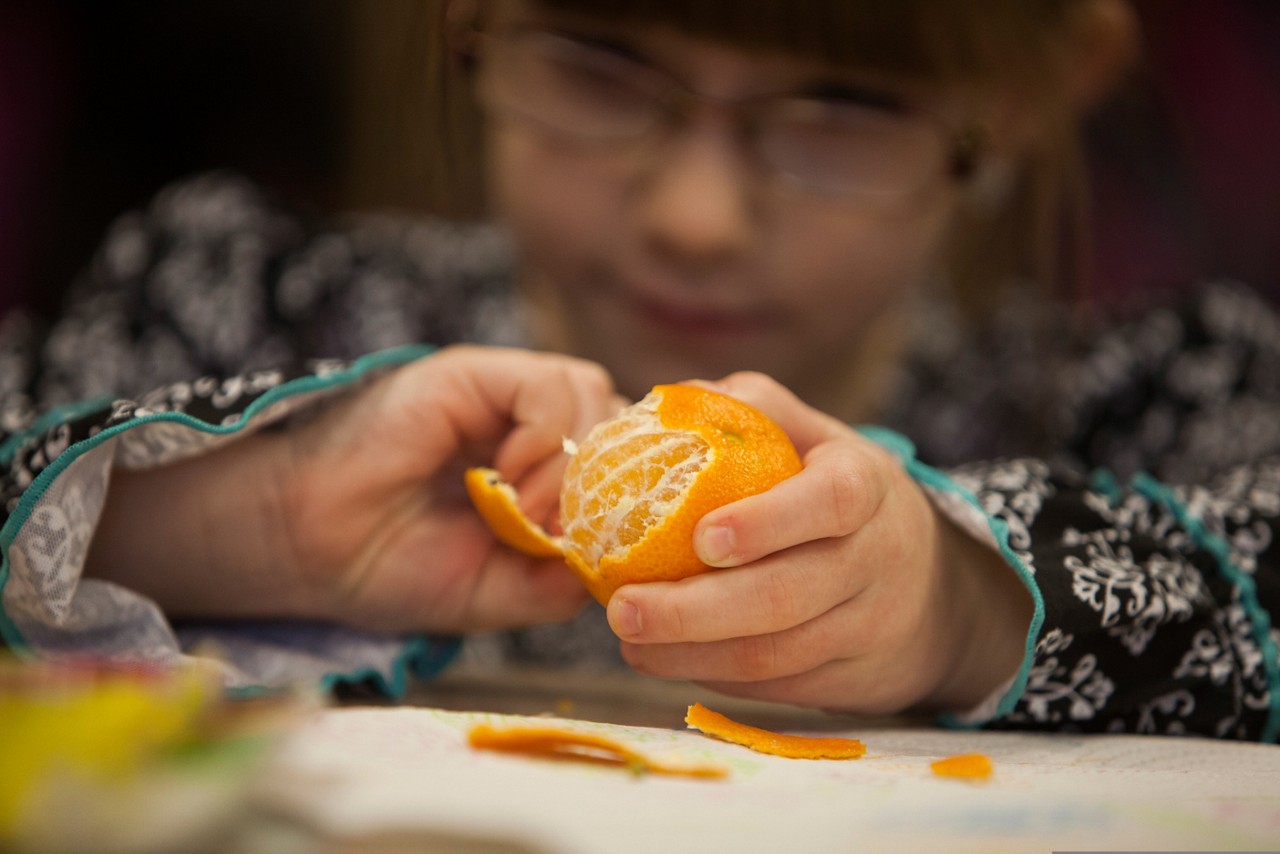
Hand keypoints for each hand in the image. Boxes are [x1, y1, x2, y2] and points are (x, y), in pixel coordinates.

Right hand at [87, 345, 620, 633]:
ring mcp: (502, 394)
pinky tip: (505, 480)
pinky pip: (549, 385)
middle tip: (563, 533)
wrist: (312, 548)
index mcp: (543, 470)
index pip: (628, 456)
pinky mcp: (472, 373)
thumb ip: (565, 577)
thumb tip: (621, 556)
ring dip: (572, 464)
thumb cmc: (396, 567)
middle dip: (612, 481)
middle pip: (621, 420)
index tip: (619, 542)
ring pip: (593, 394)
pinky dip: (544, 437)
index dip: (639, 491)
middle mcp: (529, 424)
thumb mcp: (502, 591)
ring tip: (526, 513)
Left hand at [605, 372, 1032, 714]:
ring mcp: (867, 626)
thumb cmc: (840, 494)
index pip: (830, 502)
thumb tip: (665, 404)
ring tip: (630, 642)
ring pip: (774, 656)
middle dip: (696, 611)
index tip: (701, 539)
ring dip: (691, 654)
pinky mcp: (851, 680)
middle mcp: (876, 558)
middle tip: (623, 611)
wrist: (929, 590)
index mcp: (867, 485)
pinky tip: (667, 660)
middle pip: (786, 596)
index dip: (768, 522)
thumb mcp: (818, 439)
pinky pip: (775, 686)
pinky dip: (714, 676)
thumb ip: (752, 409)